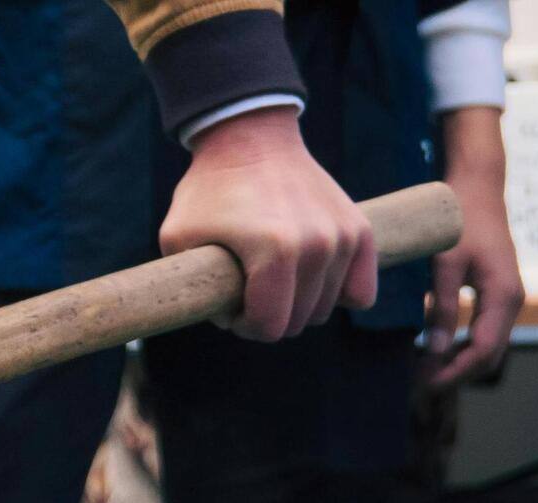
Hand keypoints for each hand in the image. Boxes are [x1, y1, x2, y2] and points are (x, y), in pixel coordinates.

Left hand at [161, 107, 376, 341]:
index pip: (269, 327)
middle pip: (297, 322)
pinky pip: (361, 293)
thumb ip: (193, 287)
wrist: (251, 140)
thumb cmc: (208, 192)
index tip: (231, 301)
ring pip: (325, 309)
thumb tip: (227, 319)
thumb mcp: (176, 238)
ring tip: (272, 272)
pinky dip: (337, 294)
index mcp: (274, 252)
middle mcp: (317, 246)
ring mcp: (343, 238)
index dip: (244, 324)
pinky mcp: (360, 231)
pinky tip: (310, 277)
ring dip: (297, 302)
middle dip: (268, 314)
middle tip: (248, 284)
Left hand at [424, 106, 524, 389]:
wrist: (477, 188)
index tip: (423, 383)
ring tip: (423, 370)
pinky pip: (483, 330)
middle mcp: (512, 302)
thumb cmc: (459, 221)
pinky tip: (434, 348)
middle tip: (418, 383)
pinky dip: (461, 345)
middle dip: (456, 372)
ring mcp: (506, 298)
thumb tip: (432, 348)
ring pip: (487, 345)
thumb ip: (441, 304)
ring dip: (458, 361)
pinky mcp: (496, 293)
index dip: (453, 372)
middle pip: (488, 355)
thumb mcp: (446, 263)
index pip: (481, 350)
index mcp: (503, 297)